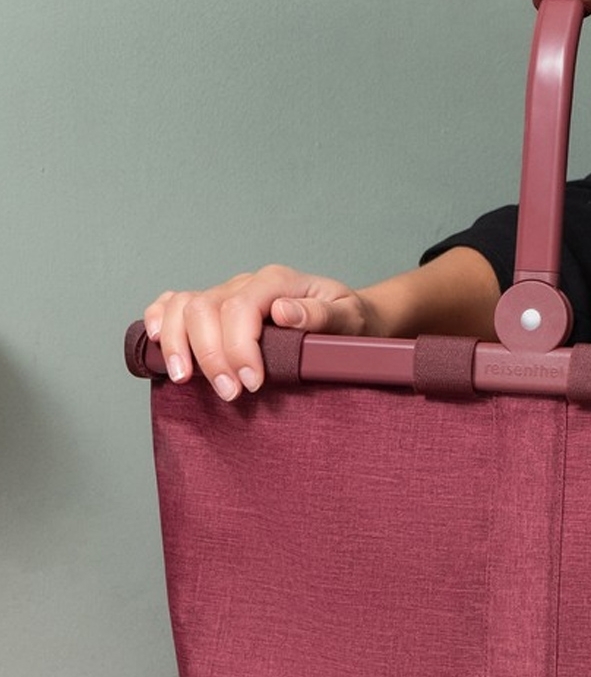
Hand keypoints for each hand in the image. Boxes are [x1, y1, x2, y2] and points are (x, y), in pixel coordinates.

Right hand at [144, 266, 371, 400]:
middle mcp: (245, 283)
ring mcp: (225, 294)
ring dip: (176, 345)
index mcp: (277, 281)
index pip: (241, 308)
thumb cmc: (348, 319)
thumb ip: (322, 315)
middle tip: (230, 395)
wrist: (347, 316)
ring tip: (185, 380)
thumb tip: (283, 311)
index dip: (238, 347)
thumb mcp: (350, 317)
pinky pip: (173, 303)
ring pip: (182, 306)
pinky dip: (158, 320)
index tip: (251, 384)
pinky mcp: (213, 309)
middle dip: (210, 356)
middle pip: (205, 309)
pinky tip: (155, 344)